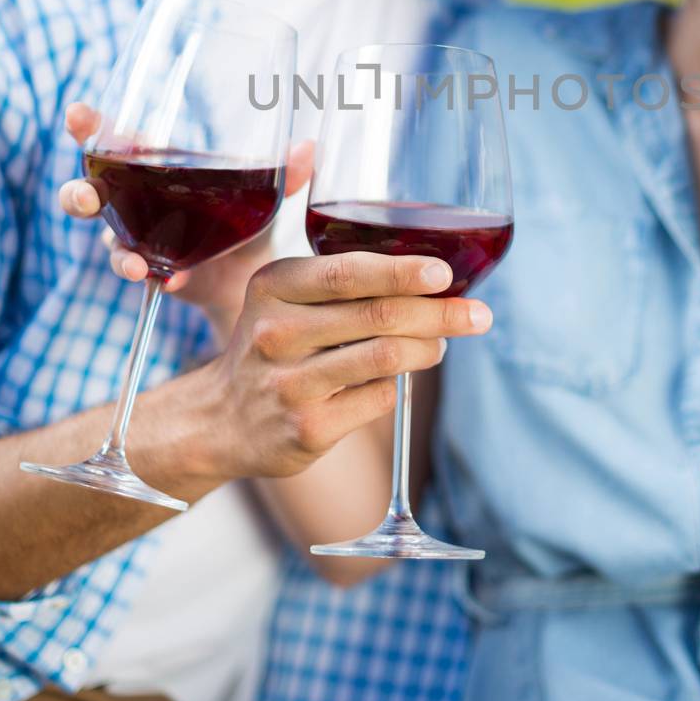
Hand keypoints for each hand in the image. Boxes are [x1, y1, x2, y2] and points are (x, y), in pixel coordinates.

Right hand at [60, 102, 312, 336]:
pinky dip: (153, 276)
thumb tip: (311, 147)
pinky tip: (168, 279)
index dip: (89, 127)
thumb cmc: (246, 218)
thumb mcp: (265, 194)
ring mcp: (139, 239)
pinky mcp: (153, 272)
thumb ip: (284, 173)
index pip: (113, 139)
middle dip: (79, 193)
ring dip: (115, 250)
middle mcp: (136, 200)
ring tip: (133, 264)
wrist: (251, 276)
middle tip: (86, 197)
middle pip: (91, 190)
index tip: (77, 114)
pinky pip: (142, 273)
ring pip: (108, 240)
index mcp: (154, 167)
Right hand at [200, 249, 490, 478]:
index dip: (402, 271)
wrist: (222, 420)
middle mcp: (276, 332)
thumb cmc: (274, 347)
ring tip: (440, 344)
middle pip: (378, 315)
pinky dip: (398, 386)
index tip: (444, 272)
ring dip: (428, 348)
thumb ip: (341, 280)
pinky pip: (379, 398)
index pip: (348, 273)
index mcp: (273, 287)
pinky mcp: (307, 429)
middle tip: (478, 315)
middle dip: (439, 312)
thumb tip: (430, 275)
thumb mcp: (283, 298)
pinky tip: (396, 379)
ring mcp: (290, 384)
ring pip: (385, 358)